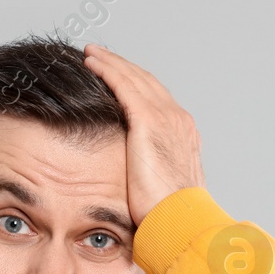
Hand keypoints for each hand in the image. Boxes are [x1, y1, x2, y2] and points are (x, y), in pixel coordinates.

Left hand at [81, 43, 204, 226]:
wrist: (181, 220)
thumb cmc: (170, 215)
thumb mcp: (163, 189)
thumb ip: (152, 174)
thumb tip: (139, 181)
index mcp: (183, 134)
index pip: (157, 100)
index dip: (136, 85)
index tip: (119, 78)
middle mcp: (178, 119)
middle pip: (146, 82)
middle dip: (123, 66)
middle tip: (102, 56)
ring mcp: (165, 117)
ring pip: (134, 77)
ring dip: (111, 61)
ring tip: (92, 53)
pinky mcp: (148, 120)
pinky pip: (123, 84)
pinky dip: (107, 70)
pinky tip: (91, 62)